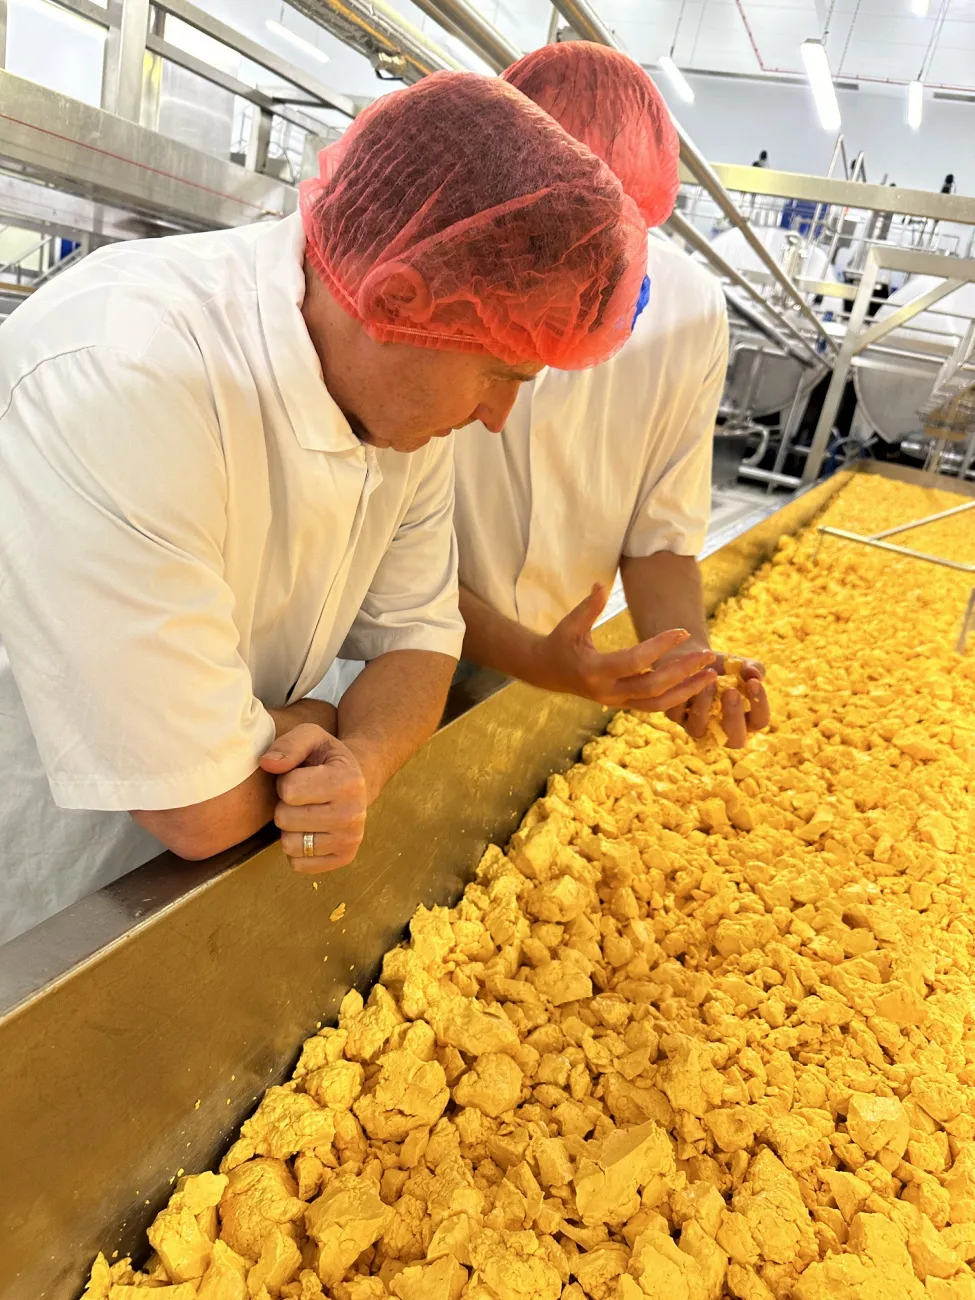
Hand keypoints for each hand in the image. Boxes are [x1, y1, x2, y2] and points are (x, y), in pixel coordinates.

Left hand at [259, 724, 367, 873]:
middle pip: (285, 818)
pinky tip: (309, 830)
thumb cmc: (325, 759)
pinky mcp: (343, 858)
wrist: (354, 783)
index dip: (285, 781)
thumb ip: (289, 744)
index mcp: (347, 781)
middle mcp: (353, 814)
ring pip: (289, 845)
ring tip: (304, 812)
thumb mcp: (312, 738)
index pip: (289, 789)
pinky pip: (297, 864)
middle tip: (301, 797)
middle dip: (285, 805)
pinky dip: (296, 849)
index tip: (299, 776)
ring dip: (289, 829)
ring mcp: (350, 840)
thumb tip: (268, 763)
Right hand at [540, 584, 717, 710]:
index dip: (660, 646)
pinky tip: (696, 684)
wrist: (548, 673)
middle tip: (707, 654)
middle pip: (653, 686)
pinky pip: (654, 705)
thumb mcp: (570, 623)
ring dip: (686, 690)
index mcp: (594, 671)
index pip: (635, 660)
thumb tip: (601, 584)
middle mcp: (607, 691)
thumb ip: (588, 606)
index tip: (683, 631)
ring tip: (711, 675)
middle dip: (683, 671)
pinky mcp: (623, 704)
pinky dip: (677, 697)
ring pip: (658, 703)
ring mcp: (616, 701)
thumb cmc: (560, 643)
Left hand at [666, 650, 769, 748]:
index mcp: (745, 719)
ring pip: (699, 730)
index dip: (759, 705)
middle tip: (731, 691)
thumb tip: (755, 674)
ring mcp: (697, 726)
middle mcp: (722, 729)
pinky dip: (682, 697)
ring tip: (710, 681)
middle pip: (735, 740)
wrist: (692, 656)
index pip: (759, 721)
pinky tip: (687, 679)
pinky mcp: (675, 717)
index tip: (754, 683)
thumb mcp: (739, 665)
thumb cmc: (723, 666)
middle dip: (734, 716)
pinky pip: (677, 714)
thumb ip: (752, 669)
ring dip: (705, 706)